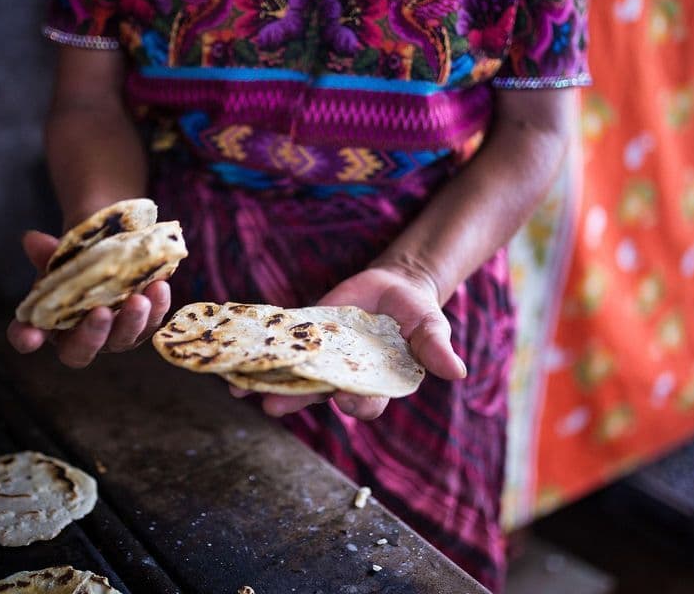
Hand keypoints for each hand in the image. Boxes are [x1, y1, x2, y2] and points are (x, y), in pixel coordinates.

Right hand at [6, 230, 171, 367]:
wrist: (114, 250)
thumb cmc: (80, 258)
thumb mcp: (64, 254)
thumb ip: (49, 252)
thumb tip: (34, 240)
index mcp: (48, 321)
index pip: (28, 336)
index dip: (26, 337)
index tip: (29, 336)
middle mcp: (80, 336)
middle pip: (80, 350)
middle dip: (92, 334)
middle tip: (100, 313)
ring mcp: (114, 335)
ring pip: (122, 340)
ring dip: (132, 322)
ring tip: (139, 300)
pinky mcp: (143, 324)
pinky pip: (151, 322)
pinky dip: (158, 306)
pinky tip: (159, 287)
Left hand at [229, 266, 465, 419]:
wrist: (393, 287)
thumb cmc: (417, 313)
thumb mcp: (431, 327)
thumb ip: (436, 349)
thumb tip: (457, 372)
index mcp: (377, 385)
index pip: (365, 403)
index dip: (354, 403)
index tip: (344, 397)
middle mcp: (345, 379)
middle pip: (319, 396)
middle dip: (296, 400)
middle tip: (274, 405)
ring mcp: (321, 360)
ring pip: (294, 378)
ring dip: (269, 385)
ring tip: (244, 391)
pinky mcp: (304, 338)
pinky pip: (282, 350)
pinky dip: (261, 357)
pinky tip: (236, 365)